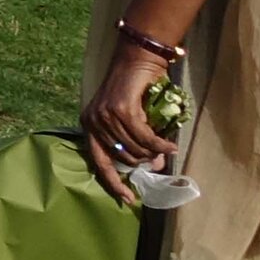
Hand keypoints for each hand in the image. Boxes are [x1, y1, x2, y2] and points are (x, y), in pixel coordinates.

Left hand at [81, 38, 178, 201]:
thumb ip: (137, 143)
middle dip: (144, 162)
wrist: (137, 61)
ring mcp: (105, 116)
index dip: (113, 182)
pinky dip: (160, 144)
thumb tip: (152, 168)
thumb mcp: (133, 120)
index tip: (128, 199)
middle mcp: (93, 122)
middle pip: (122, 158)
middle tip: (159, 160)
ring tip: (165, 149)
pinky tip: (170, 146)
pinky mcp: (121, 110)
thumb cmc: (136, 91)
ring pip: (135, 149)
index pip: (98, 162)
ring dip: (153, 153)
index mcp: (89, 126)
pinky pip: (145, 138)